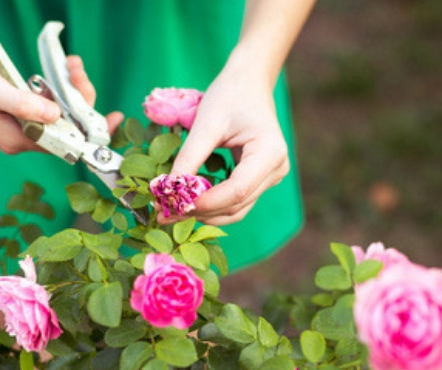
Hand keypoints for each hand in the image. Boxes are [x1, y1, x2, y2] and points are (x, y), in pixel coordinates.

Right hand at [0, 51, 120, 153]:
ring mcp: (23, 124)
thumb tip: (56, 116)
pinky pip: (51, 103)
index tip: (114, 119)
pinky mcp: (21, 111)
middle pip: (68, 126)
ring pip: (61, 112)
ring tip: (71, 63)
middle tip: (77, 69)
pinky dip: (60, 87)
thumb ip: (22, 104)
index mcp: (17, 139)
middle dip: (80, 98)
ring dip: (71, 89)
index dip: (92, 132)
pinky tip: (62, 68)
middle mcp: (23, 137)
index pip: (65, 143)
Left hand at [167, 67, 290, 225]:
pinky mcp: (261, 179)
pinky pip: (237, 200)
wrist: (249, 83)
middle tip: (164, 214)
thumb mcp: (206, 123)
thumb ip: (190, 156)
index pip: (237, 190)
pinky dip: (213, 204)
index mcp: (269, 152)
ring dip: (205, 213)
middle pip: (238, 204)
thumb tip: (168, 189)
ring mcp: (271, 176)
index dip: (206, 202)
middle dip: (201, 211)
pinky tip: (189, 202)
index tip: (173, 204)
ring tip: (172, 211)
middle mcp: (276, 169)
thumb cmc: (230, 95)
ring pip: (237, 209)